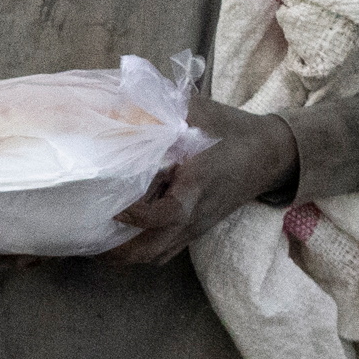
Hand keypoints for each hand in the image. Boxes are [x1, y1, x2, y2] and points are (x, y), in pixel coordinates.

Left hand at [99, 103, 299, 266]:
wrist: (272, 155)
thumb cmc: (235, 132)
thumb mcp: (202, 112)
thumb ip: (164, 107)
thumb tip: (123, 102)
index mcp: (197, 186)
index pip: (166, 214)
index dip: (137, 216)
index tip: (114, 209)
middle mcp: (195, 215)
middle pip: (154, 251)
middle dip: (118, 253)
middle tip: (87, 241)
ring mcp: (197, 227)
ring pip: (158, 256)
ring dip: (127, 256)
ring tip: (97, 246)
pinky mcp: (198, 229)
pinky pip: (166, 251)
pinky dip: (142, 250)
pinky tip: (122, 238)